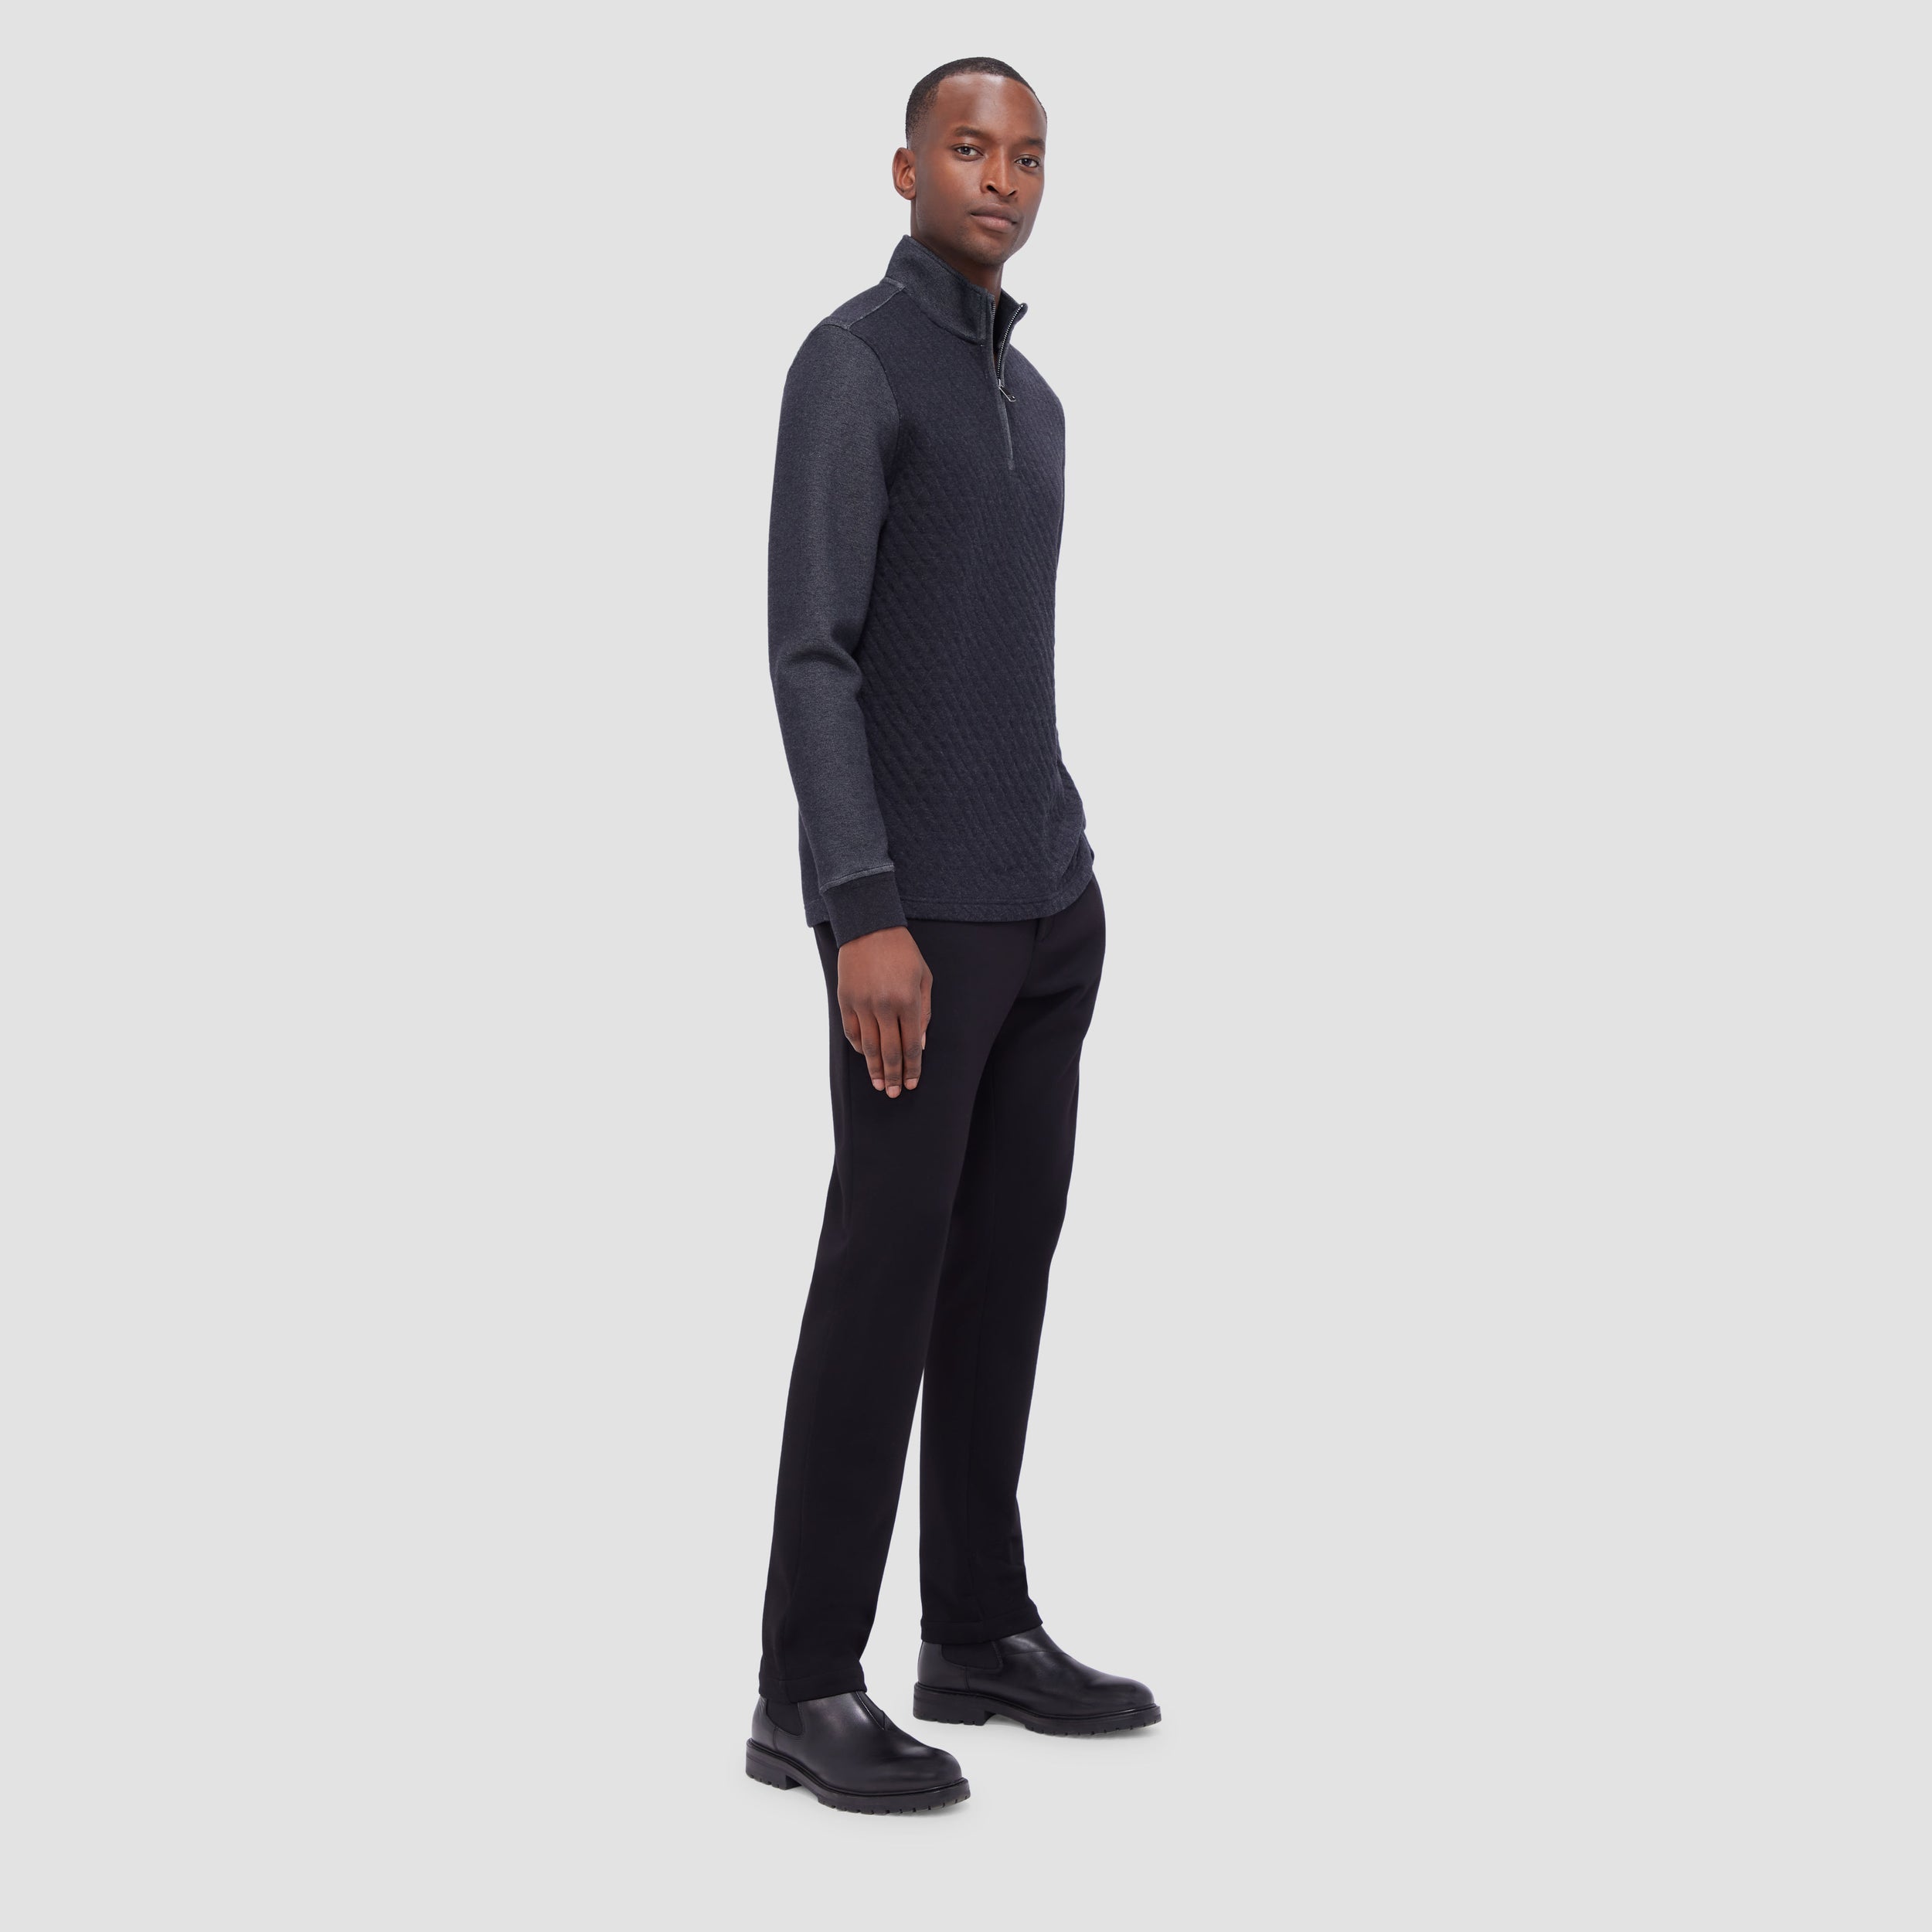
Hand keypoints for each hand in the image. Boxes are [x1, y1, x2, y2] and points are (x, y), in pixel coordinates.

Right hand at [836, 926, 931, 1097]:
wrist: (869, 928)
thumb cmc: (903, 952)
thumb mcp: (924, 978)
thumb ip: (923, 1012)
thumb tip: (918, 1044)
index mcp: (907, 1001)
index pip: (911, 1045)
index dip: (912, 1068)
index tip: (912, 1084)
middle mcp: (884, 1006)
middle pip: (890, 1052)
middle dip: (893, 1076)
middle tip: (893, 1094)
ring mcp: (862, 1004)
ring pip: (869, 1046)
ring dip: (875, 1068)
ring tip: (878, 1085)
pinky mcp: (845, 1000)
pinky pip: (852, 1032)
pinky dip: (859, 1047)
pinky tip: (866, 1057)